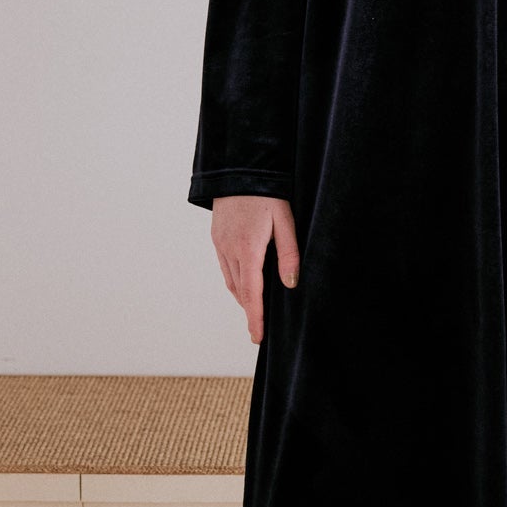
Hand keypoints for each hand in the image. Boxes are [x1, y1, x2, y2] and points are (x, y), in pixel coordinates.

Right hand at [210, 195, 300, 343]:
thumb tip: (290, 284)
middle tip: (259, 328)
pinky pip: (225, 267)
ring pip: (230, 280)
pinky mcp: (216, 237)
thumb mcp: (285, 222)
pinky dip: (235, 280)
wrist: (239, 169)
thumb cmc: (268, 193)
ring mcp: (220, 243)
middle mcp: (229, 250)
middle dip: (249, 311)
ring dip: (242, 297)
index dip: (255, 317)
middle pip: (240, 291)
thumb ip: (289, 254)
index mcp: (248, 249)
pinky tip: (245, 283)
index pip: (251, 293)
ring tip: (255, 310)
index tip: (257, 337)